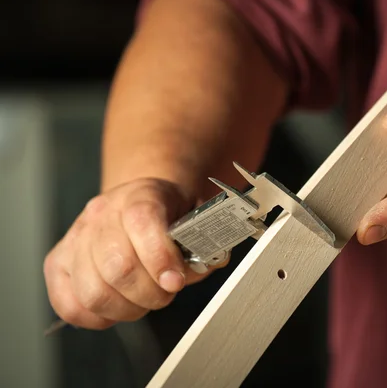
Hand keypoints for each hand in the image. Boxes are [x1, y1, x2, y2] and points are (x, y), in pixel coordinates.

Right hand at [44, 178, 219, 328]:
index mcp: (140, 195)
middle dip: (150, 293)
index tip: (176, 281)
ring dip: (127, 308)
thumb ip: (203, 245)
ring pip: (94, 291)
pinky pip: (70, 305)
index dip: (161, 258)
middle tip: (165, 293)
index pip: (142, 222)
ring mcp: (76, 237)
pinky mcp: (58, 263)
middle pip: (118, 266)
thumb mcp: (194, 218)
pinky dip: (98, 317)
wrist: (140, 202)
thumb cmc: (168, 214)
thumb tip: (202, 268)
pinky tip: (118, 306)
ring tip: (143, 300)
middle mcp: (103, 213)